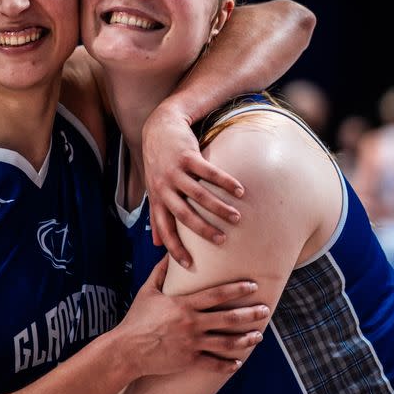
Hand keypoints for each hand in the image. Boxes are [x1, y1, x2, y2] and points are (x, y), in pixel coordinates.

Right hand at [116, 257, 267, 377]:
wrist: (126, 349)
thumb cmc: (136, 319)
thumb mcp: (147, 291)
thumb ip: (161, 272)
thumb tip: (169, 252)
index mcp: (184, 305)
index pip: (216, 294)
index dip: (236, 289)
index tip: (252, 285)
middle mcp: (191, 323)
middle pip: (227, 318)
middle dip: (249, 313)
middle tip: (265, 309)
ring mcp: (192, 343)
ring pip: (226, 342)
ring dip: (245, 339)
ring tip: (259, 336)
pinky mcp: (189, 360)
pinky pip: (213, 363)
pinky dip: (227, 364)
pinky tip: (238, 362)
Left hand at [142, 102, 243, 266]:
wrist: (159, 128)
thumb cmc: (158, 162)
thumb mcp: (153, 189)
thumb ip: (156, 216)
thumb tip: (157, 245)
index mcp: (158, 198)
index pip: (165, 228)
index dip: (175, 248)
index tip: (190, 265)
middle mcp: (164, 187)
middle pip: (184, 214)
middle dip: (203, 230)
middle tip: (222, 241)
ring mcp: (175, 171)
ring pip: (199, 194)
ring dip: (218, 207)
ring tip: (236, 218)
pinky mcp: (187, 156)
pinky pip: (208, 172)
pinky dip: (225, 182)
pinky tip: (240, 190)